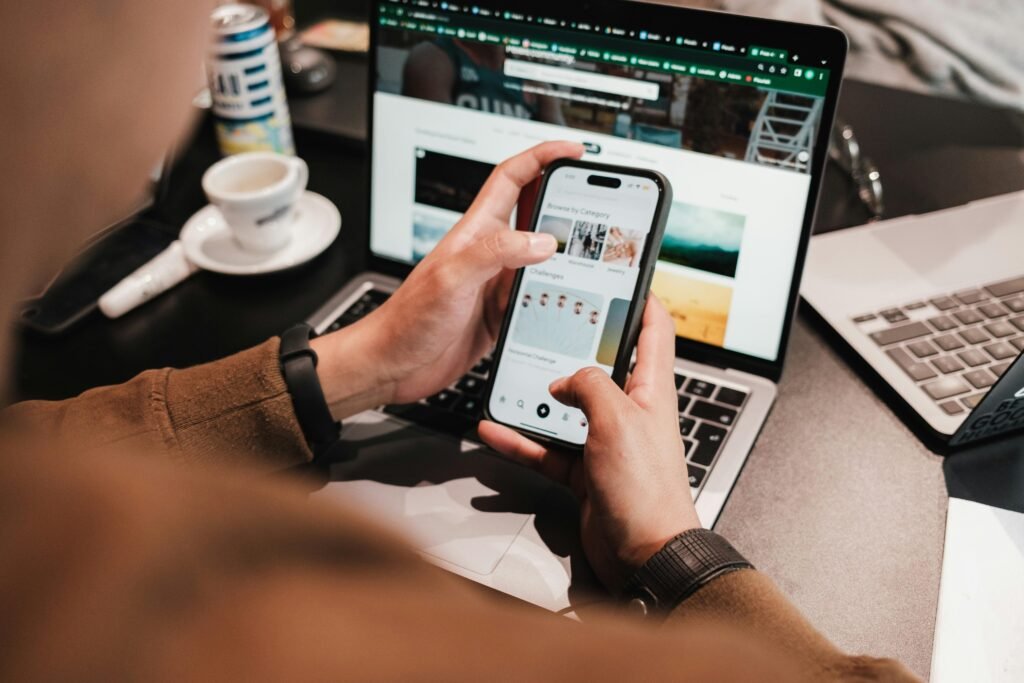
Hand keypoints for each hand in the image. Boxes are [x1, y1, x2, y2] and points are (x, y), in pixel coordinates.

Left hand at [311, 141, 583, 414]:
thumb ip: (496, 254)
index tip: (574, 152)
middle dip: (568, 204)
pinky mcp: (500, 314)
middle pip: (536, 215)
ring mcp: (496, 284)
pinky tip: (571, 303)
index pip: (513, 179)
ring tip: (596, 255)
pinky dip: (557, 297)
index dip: (543, 158)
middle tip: (601, 204)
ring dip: (567, 256)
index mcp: (477, 233)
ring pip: (543, 259)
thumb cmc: (408, 319)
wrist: (392, 364)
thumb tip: (543, 241)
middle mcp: (490, 254)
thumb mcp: (452, 277)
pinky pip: (537, 297)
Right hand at [478, 297, 701, 591]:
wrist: (644, 554)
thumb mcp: (618, 419)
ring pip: (566, 407)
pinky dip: (522, 440)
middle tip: (546, 320)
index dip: (640, 298)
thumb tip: (564, 378)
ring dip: (537, 396)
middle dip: (573, 344)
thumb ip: (588, 385)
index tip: (618, 275)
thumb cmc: (647, 490)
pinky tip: (495, 430)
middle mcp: (630, 410)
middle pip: (600, 364)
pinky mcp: (584, 471)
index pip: (654, 330)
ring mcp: (606, 441)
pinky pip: (547, 447)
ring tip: (509, 376)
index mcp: (651, 389)